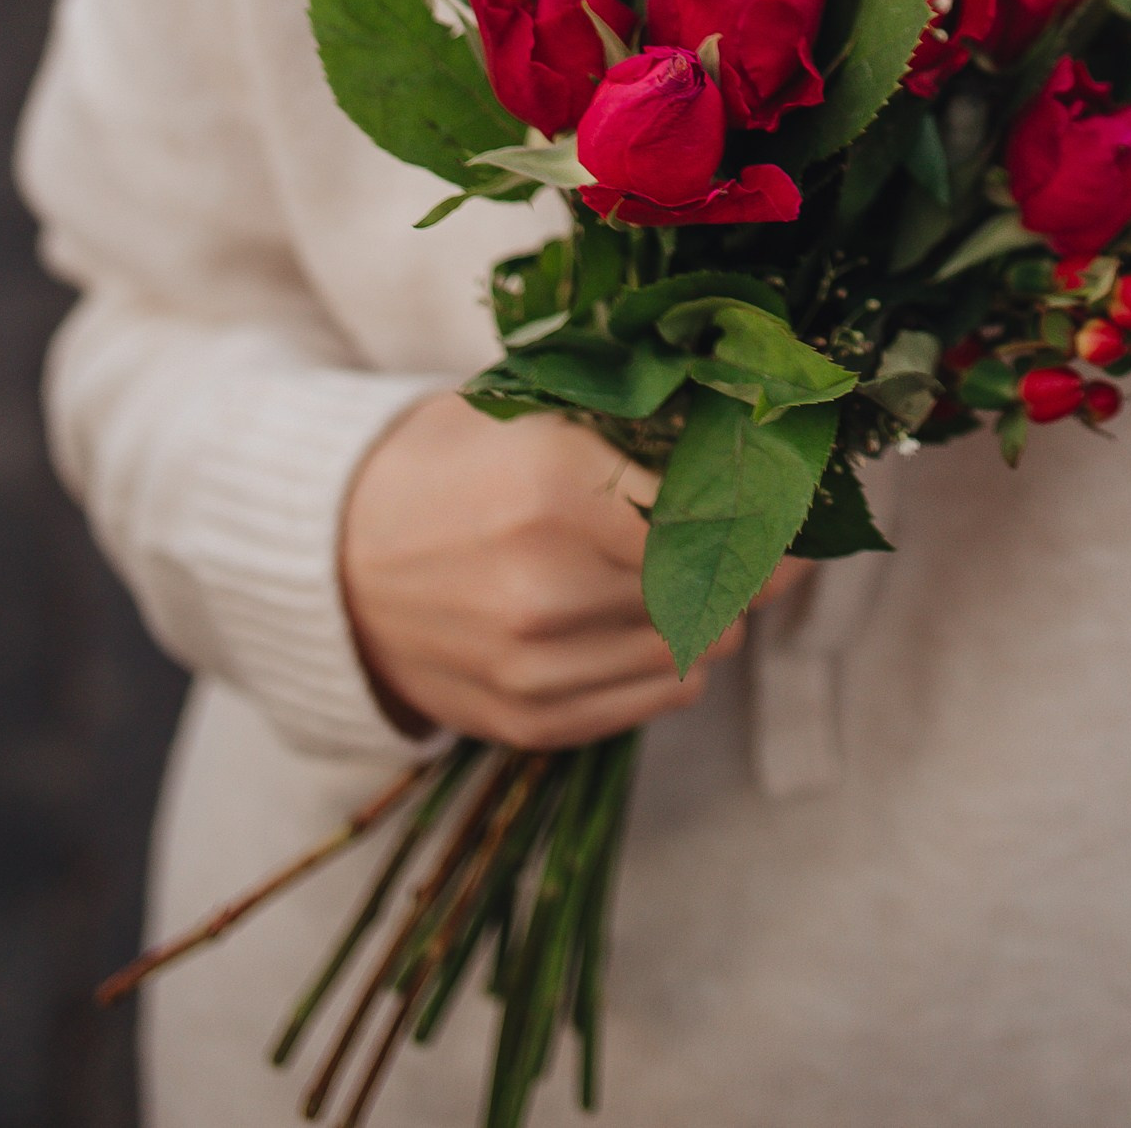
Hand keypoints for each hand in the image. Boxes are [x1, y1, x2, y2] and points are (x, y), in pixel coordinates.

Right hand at [341, 392, 805, 749]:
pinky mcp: (528, 722)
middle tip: (776, 538)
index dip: (775, 510)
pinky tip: (654, 618)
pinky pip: (655, 698)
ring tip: (707, 573)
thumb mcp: (532, 409)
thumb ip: (637, 422)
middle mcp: (550, 589)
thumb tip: (756, 431)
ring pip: (699, 650)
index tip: (802, 501)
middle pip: (721, 588)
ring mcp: (537, 668)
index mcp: (555, 490)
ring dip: (721, 612)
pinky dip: (676, 659)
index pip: (717, 515)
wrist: (329, 559)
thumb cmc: (448, 464)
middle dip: (760, 563)